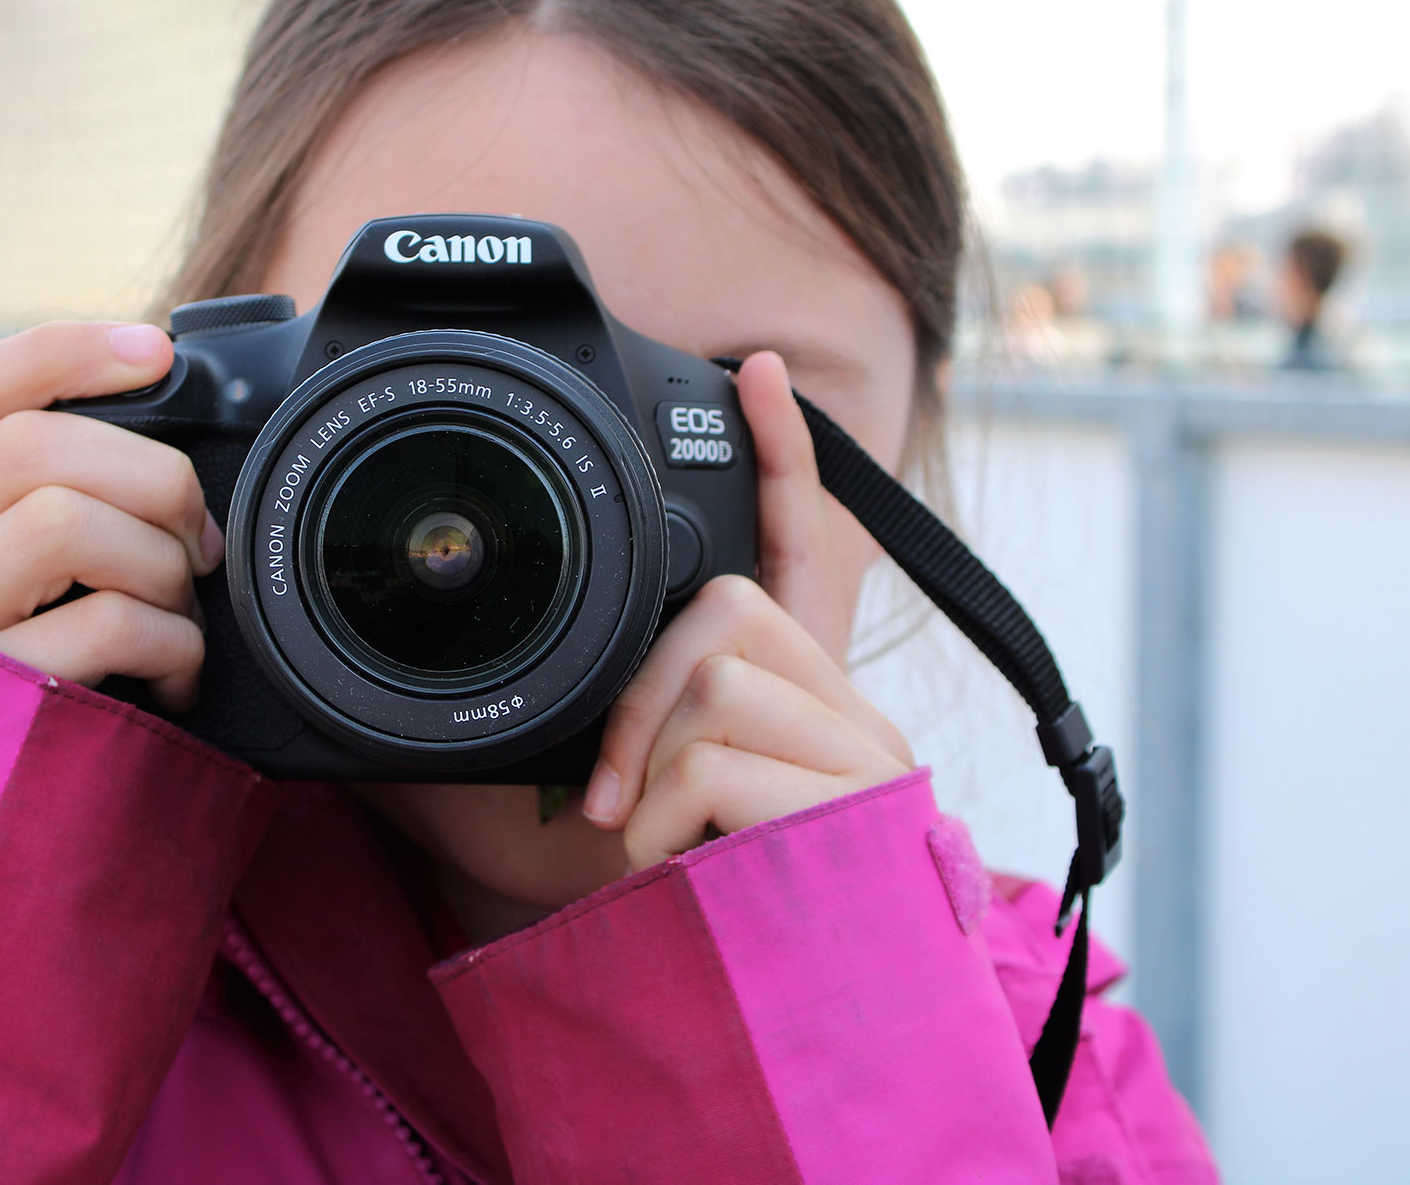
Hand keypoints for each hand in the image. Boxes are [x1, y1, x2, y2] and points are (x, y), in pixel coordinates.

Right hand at [0, 321, 221, 711]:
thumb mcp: (3, 615)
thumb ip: (49, 537)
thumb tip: (175, 474)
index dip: (61, 351)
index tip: (156, 351)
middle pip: (34, 446)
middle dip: (153, 477)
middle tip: (199, 542)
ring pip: (63, 520)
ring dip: (159, 563)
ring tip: (181, 620)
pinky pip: (100, 626)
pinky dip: (170, 646)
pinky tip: (175, 684)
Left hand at [582, 351, 913, 871]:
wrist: (818, 1040)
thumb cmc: (727, 921)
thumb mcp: (676, 820)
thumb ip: (649, 747)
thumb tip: (543, 718)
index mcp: (817, 700)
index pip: (809, 545)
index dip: (779, 453)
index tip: (748, 370)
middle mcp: (858, 715)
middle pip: (731, 607)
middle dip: (639, 688)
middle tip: (602, 788)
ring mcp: (866, 763)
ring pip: (719, 675)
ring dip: (644, 765)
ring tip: (643, 844)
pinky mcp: (855, 814)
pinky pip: (717, 762)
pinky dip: (656, 823)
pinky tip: (667, 872)